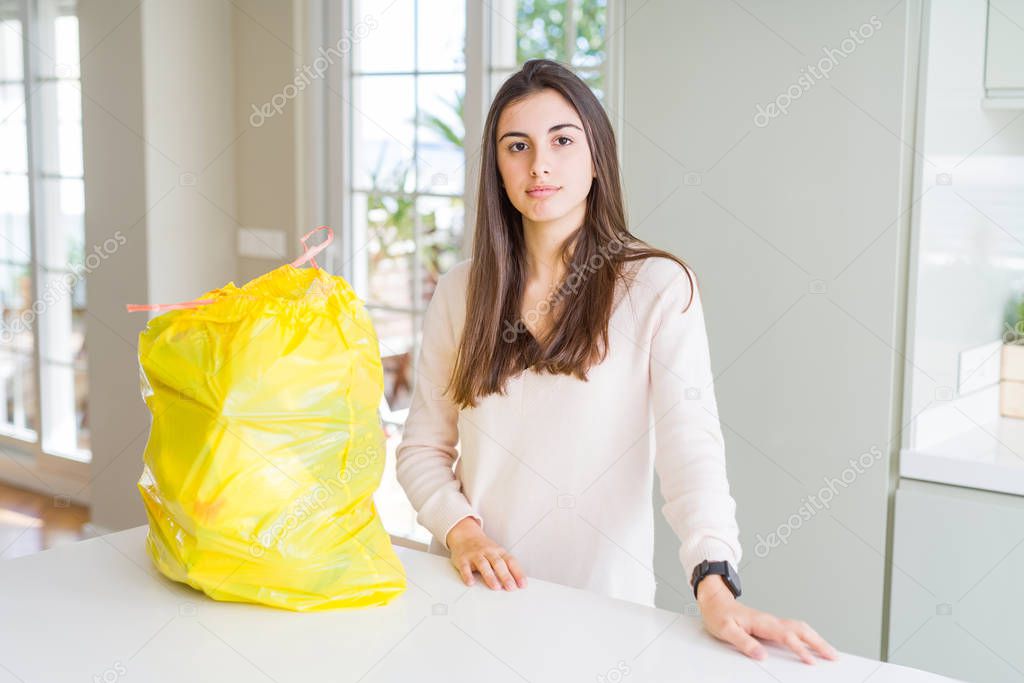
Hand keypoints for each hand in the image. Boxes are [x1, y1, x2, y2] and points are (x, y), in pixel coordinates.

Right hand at [445, 517, 526, 591]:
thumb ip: (505, 566)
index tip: (523, 585)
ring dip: (490, 576)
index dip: (518, 573)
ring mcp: (475, 555)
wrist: (465, 535)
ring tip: (495, 587)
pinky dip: (468, 575)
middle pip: (498, 563)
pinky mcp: (463, 559)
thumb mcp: (497, 553)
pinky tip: (471, 583)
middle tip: (511, 588)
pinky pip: (465, 568)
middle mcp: (488, 552)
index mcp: (499, 552)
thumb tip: (517, 583)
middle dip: (505, 576)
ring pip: (483, 565)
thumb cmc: (484, 548)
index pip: (511, 561)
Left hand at [696, 575, 839, 664]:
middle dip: (819, 643)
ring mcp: (772, 622)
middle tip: (834, 656)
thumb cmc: (718, 614)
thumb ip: (744, 643)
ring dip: (816, 639)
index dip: (800, 649)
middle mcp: (770, 621)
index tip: (812, 661)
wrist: (714, 601)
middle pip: (801, 630)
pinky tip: (812, 643)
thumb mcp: (725, 630)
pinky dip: (808, 636)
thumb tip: (762, 655)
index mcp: (762, 622)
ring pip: (800, 628)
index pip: (786, 636)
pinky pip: (794, 630)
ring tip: (829, 652)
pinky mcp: (771, 625)